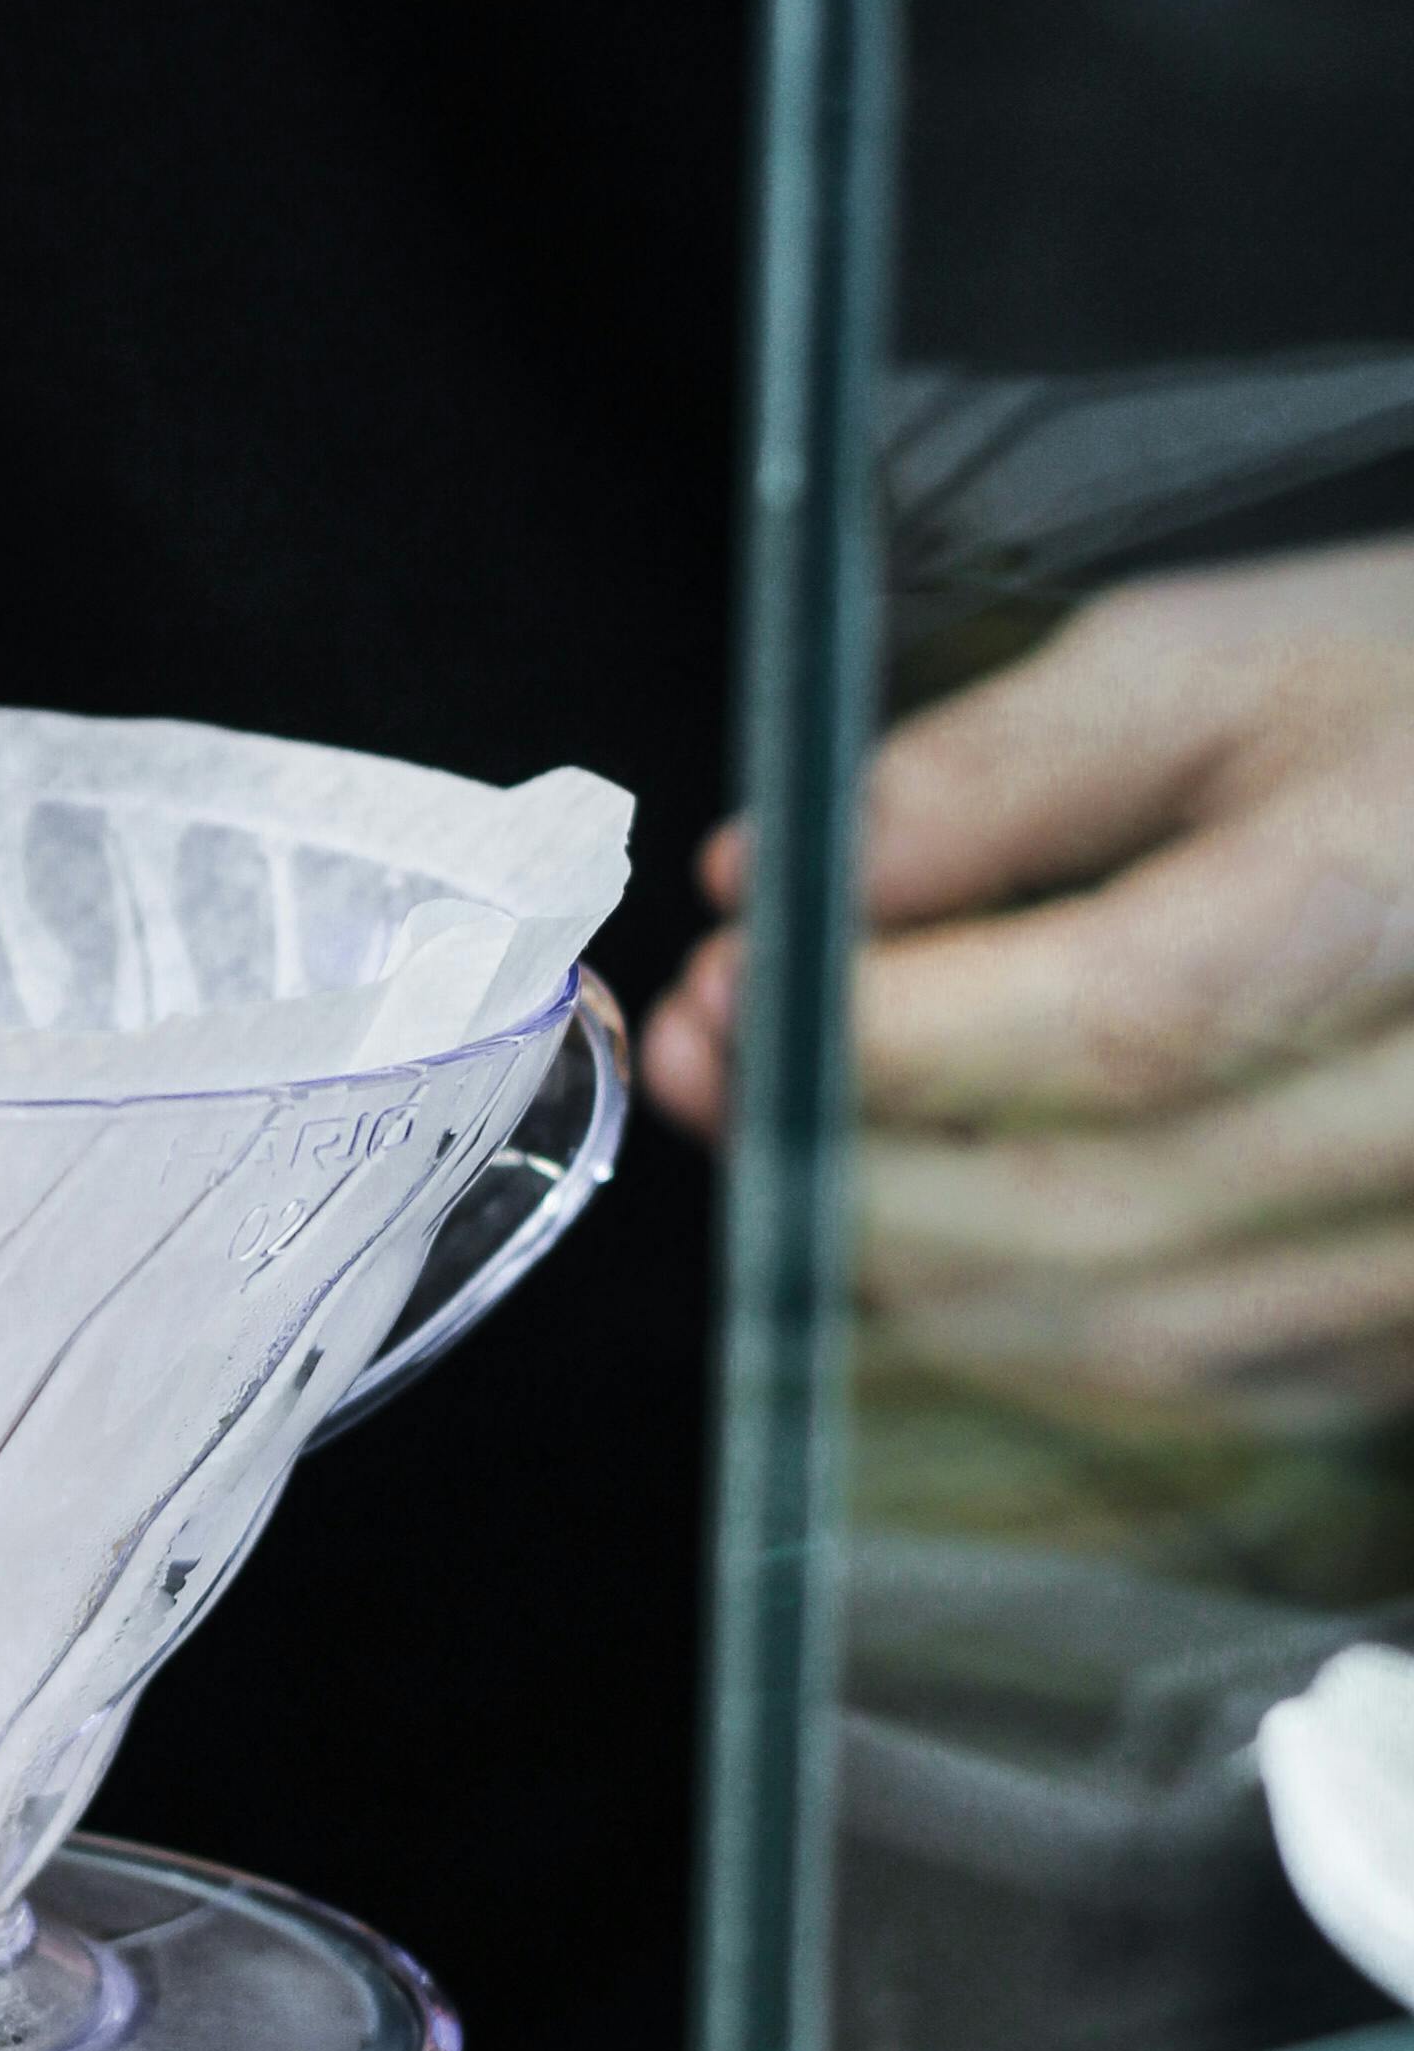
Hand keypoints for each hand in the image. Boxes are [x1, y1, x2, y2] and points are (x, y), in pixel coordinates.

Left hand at [643, 543, 1413, 1419]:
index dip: (882, 1038)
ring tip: (791, 1151)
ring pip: (1135, 1347)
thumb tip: (774, 886)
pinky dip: (1037, 1339)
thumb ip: (995, 773)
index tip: (722, 993)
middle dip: (850, 1171)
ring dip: (917, 1274)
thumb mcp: (1231, 656)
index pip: (1113, 1031)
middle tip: (706, 1074)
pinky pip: (1205, 1394)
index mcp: (1392, 909)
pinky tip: (938, 1238)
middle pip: (1101, 1224)